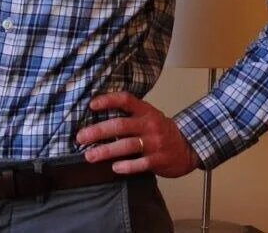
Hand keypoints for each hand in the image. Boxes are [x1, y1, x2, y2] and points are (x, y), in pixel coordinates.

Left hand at [74, 92, 200, 177]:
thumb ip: (129, 115)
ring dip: (106, 151)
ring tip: (89, 156)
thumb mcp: (148, 116)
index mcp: (146, 111)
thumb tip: (96, 117)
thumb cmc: (161, 130)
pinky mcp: (159, 160)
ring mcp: (155, 143)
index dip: (109, 100)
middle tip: (80, 137)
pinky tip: (114, 167)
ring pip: (127, 146)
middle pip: (121, 125)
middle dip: (98, 131)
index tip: (92, 105)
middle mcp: (149, 125)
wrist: (187, 147)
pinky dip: (127, 166)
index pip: (126, 100)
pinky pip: (141, 163)